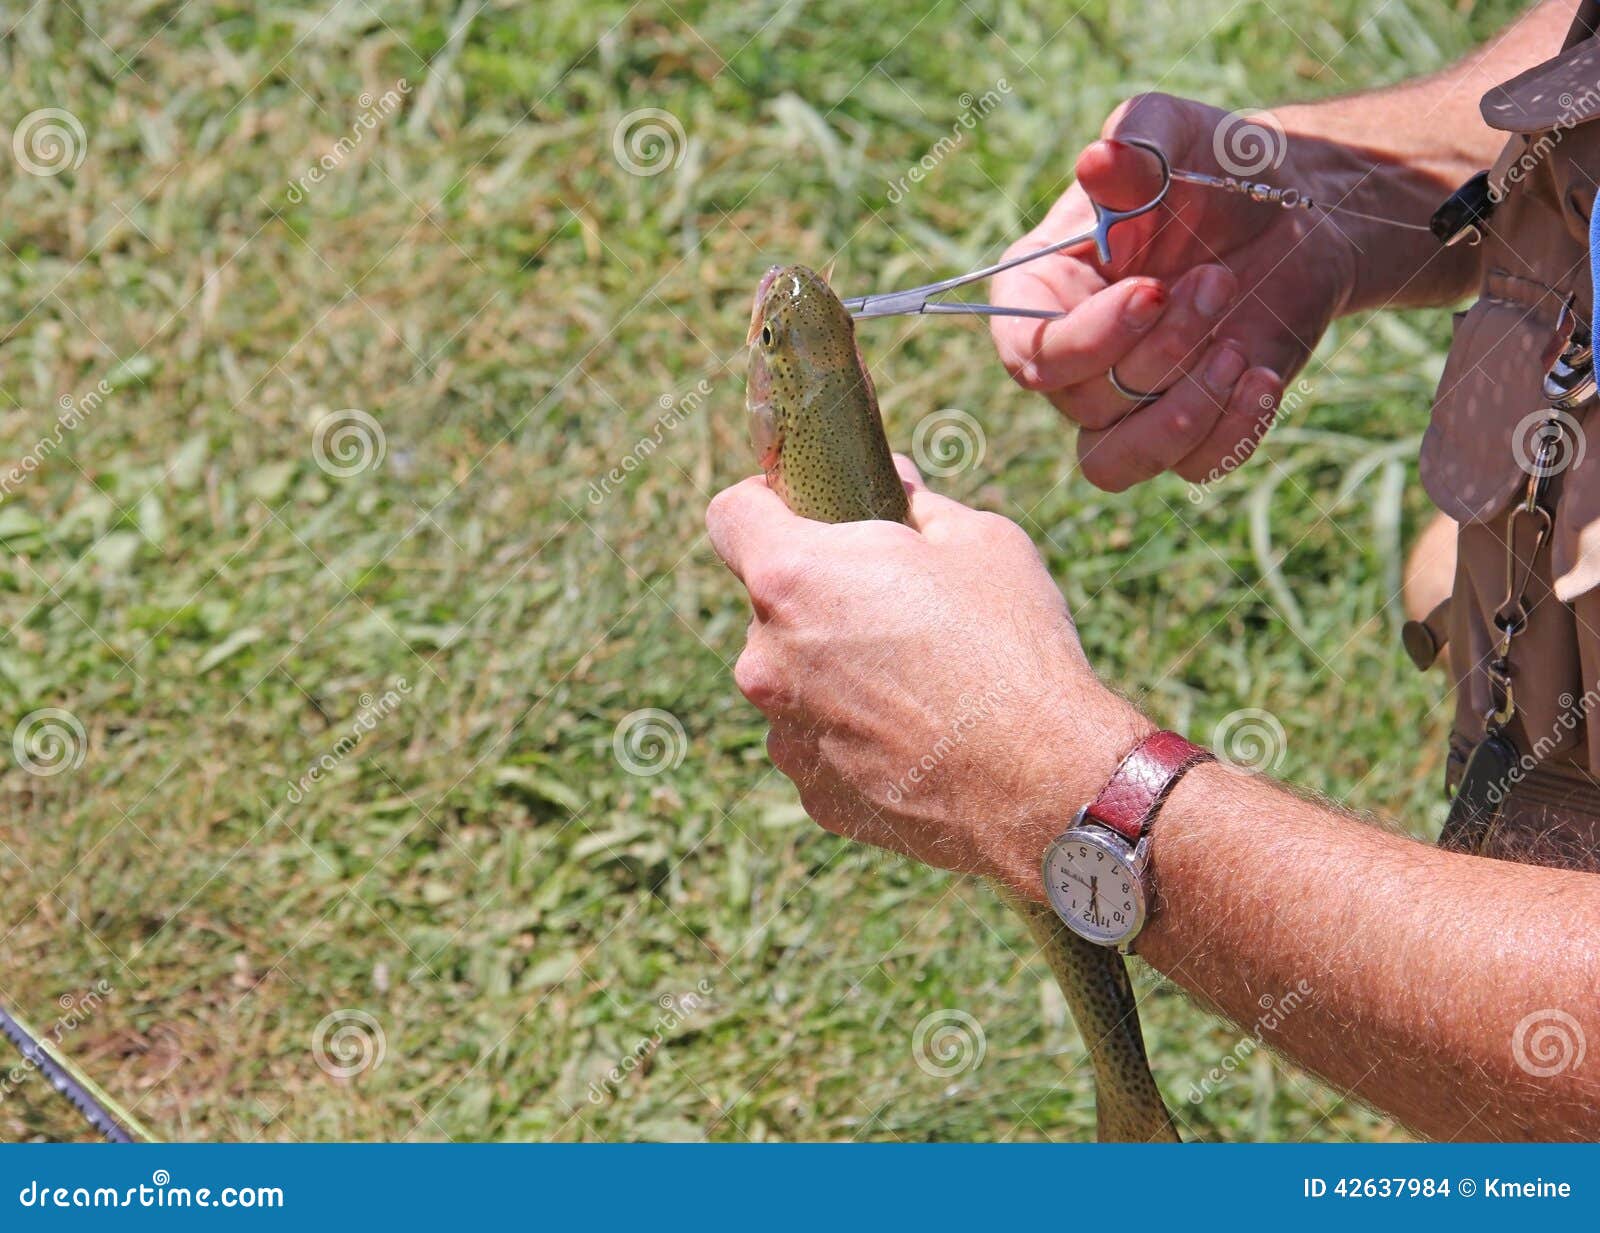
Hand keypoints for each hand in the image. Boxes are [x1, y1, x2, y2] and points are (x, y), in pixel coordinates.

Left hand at [705, 459, 1151, 899]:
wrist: (1045, 784)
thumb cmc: (1013, 649)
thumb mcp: (980, 541)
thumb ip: (913, 502)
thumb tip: (889, 481)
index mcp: (794, 577)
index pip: (729, 514)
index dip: (765, 502)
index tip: (805, 510)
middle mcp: (766, 657)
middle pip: (769, 603)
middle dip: (818, 593)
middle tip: (895, 601)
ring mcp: (783, 731)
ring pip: (791, 676)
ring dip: (832, 666)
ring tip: (917, 678)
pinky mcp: (810, 790)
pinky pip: (816, 739)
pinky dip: (850, 730)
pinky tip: (917, 734)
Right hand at [991, 92, 1355, 491]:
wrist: (1297, 208)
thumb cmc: (1216, 166)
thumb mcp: (1179, 133)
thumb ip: (1138, 144)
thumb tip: (1099, 161)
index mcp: (1039, 293)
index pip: (1029, 354)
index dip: (1086, 341)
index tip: (1153, 291)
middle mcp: (1069, 360)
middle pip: (1085, 402)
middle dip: (1163, 351)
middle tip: (1220, 280)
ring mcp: (1123, 404)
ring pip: (1115, 463)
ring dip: (1183, 414)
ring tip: (1239, 352)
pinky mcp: (1184, 430)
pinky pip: (1187, 470)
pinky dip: (1230, 433)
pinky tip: (1266, 375)